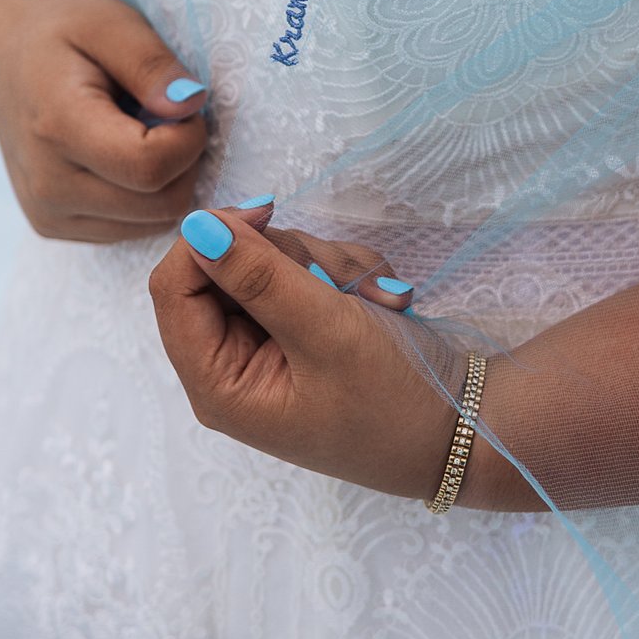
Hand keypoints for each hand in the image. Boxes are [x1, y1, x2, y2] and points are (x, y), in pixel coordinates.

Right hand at [0, 0, 211, 240]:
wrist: (1, 54)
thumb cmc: (62, 31)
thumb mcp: (112, 24)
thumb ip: (152, 65)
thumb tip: (190, 105)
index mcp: (58, 130)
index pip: (152, 166)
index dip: (189, 136)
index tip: (181, 103)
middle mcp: (47, 186)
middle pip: (163, 203)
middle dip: (187, 159)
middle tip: (167, 115)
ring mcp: (47, 213)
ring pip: (155, 222)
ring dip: (169, 179)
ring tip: (141, 131)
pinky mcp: (54, 226)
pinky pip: (132, 229)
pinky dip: (147, 196)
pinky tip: (124, 156)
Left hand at [150, 202, 457, 500]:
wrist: (462, 427)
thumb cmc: (391, 400)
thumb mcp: (327, 332)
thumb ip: (260, 276)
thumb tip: (194, 226)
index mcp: (218, 381)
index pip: (175, 286)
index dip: (212, 238)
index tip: (270, 211)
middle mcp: (236, 363)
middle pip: (233, 266)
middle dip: (297, 259)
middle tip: (344, 283)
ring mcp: (274, 346)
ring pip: (280, 262)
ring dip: (335, 266)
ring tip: (378, 300)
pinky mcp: (310, 332)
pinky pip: (315, 273)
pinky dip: (353, 276)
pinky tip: (384, 303)